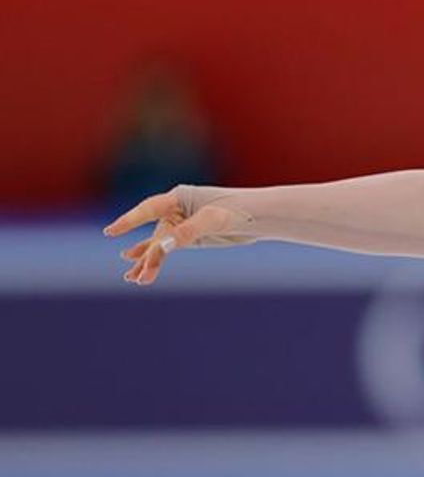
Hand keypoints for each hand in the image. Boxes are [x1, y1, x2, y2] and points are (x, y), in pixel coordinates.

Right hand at [102, 187, 238, 285]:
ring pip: (158, 245)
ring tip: (132, 279)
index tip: (111, 232)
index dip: (129, 221)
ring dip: (147, 262)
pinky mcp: (189, 237)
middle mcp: (176, 210)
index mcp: (179, 197)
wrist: (259, 217)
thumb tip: (163, 246)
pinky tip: (140, 271)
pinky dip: (156, 260)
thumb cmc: (238, 210)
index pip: (148, 209)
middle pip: (154, 234)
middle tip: (134, 275)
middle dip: (145, 255)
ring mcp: (181, 224)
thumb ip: (187, 232)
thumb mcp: (213, 220)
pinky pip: (167, 250)